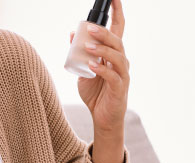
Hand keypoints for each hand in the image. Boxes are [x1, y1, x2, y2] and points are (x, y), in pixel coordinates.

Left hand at [69, 0, 128, 162]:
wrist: (102, 118)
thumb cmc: (95, 93)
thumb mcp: (82, 70)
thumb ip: (79, 53)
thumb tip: (71, 34)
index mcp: (113, 54)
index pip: (118, 29)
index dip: (117, 13)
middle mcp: (121, 61)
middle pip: (117, 41)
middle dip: (103, 32)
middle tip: (88, 27)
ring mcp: (122, 75)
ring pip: (118, 56)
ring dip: (102, 49)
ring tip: (87, 46)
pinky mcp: (120, 88)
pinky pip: (113, 76)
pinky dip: (102, 69)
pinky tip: (91, 66)